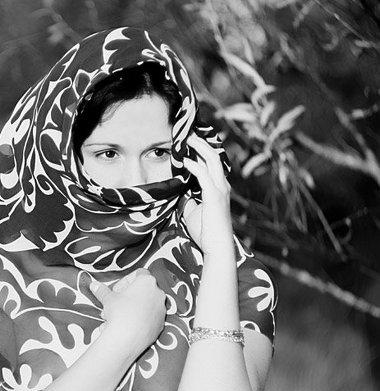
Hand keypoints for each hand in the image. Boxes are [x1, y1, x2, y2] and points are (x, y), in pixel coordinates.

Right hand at [89, 268, 166, 358]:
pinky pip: (148, 319)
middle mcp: (158, 293)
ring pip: (144, 306)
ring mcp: (161, 309)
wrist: (128, 338)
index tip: (116, 291)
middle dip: (126, 297)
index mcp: (147, 281)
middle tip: (114, 305)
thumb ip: (102, 290)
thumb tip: (93, 285)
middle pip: (141, 291)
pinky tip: (126, 327)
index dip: (126, 281)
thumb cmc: (119, 313)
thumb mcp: (108, 299)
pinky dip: (138, 320)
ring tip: (115, 319)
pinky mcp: (161, 324)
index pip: (138, 274)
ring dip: (130, 309)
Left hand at [182, 132, 233, 255]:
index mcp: (218, 187)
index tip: (188, 142)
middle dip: (200, 142)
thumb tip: (178, 192)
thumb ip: (188, 199)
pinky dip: (194, 165)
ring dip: (198, 147)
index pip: (211, 163)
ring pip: (211, 160)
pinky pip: (204, 175)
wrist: (216, 247)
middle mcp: (221, 185)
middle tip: (186, 133)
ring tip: (186, 139)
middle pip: (213, 155)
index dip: (201, 151)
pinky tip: (184, 160)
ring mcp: (220, 189)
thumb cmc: (205, 232)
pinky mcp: (214, 196)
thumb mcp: (193, 212)